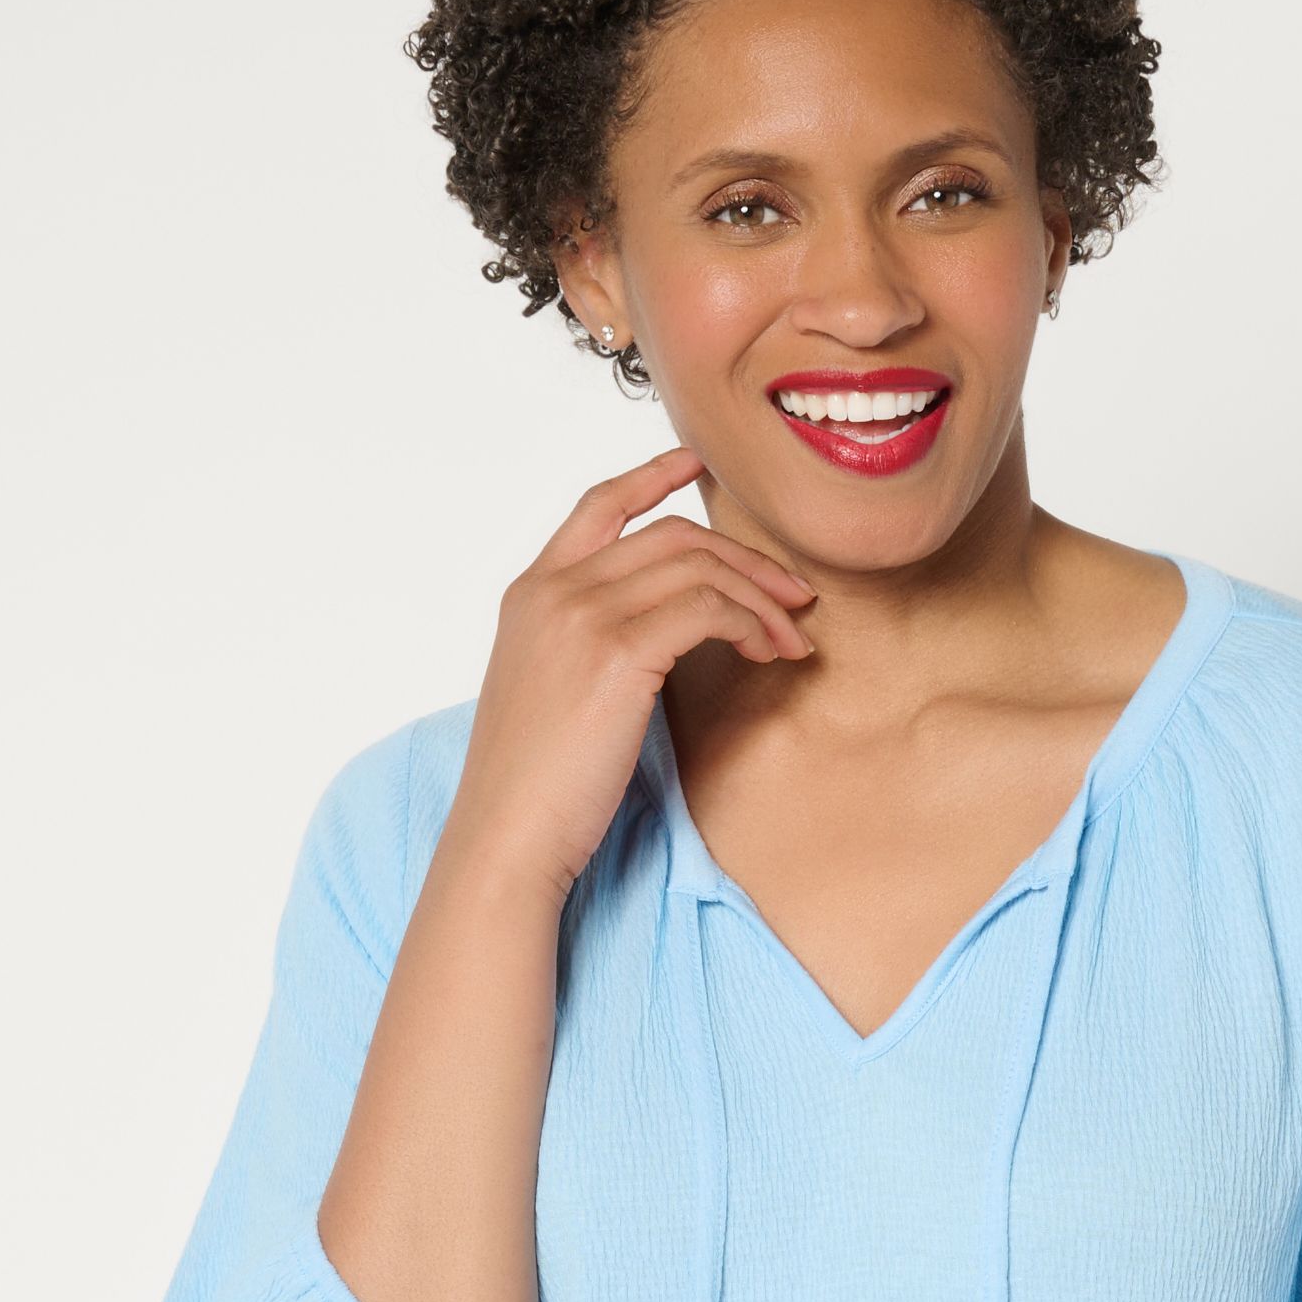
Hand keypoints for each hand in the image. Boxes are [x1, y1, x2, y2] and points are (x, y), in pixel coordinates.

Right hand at [443, 446, 812, 904]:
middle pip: (670, 536)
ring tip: (791, 640)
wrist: (507, 835)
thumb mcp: (549, 692)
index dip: (651, 477)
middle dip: (745, 559)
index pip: (598, 507)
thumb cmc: (535, 786)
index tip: (697, 466)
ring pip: (698, 567)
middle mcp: (553, 590)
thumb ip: (586, 645)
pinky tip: (768, 654)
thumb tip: (656, 636)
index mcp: (530, 593)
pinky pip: (708, 608)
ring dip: (760, 598)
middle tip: (794, 597)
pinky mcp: (617, 652)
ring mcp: (581, 615)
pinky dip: (750, 624)